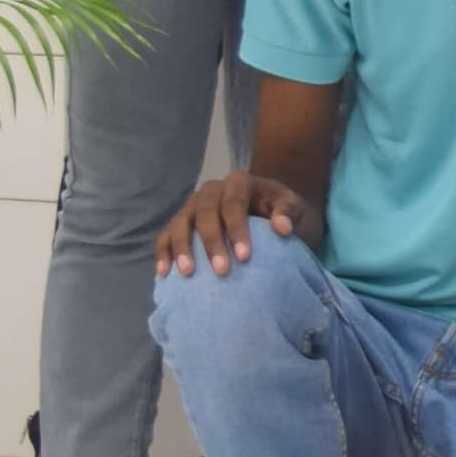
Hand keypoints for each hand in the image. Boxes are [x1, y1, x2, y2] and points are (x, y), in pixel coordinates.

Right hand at [154, 172, 309, 277]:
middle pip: (205, 214)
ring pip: (181, 223)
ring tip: (187, 272)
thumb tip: (282, 227)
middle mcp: (211, 190)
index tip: (245, 257)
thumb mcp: (291, 206)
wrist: (263, 210)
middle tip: (222, 271)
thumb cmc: (278, 210)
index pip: (234, 203)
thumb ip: (289, 212)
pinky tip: (164, 274)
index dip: (238, 229)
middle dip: (212, 243)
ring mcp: (192, 205)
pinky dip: (163, 253)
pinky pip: (165, 235)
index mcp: (238, 182)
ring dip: (182, 248)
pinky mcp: (180, 222)